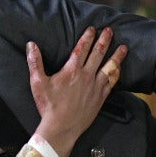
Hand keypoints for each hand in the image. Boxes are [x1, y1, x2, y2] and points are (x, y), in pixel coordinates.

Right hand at [27, 27, 126, 156]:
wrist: (61, 127)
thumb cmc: (49, 106)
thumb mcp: (37, 82)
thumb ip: (35, 62)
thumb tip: (31, 45)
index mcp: (72, 70)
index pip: (82, 48)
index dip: (88, 37)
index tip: (93, 28)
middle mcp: (87, 76)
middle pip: (98, 54)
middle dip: (104, 40)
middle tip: (110, 31)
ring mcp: (96, 87)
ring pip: (109, 67)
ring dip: (117, 56)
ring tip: (123, 48)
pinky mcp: (100, 98)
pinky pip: (111, 83)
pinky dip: (116, 74)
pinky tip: (118, 70)